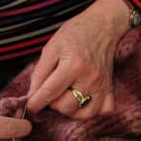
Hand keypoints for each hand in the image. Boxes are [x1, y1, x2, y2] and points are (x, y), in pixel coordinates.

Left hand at [27, 0, 131, 118]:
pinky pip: (105, 110)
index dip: (36, 103)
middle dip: (53, 104)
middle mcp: (89, 79)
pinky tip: (84, 102)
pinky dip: (93, 111)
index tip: (31, 106)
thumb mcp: (51, 48)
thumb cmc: (75, 34)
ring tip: (65, 99)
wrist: (102, 26)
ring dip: (71, 111)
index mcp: (72, 66)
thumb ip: (40, 72)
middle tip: (51, 93)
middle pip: (66, 107)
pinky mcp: (110, 87)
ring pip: (85, 113)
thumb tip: (32, 94)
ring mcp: (102, 85)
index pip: (49, 93)